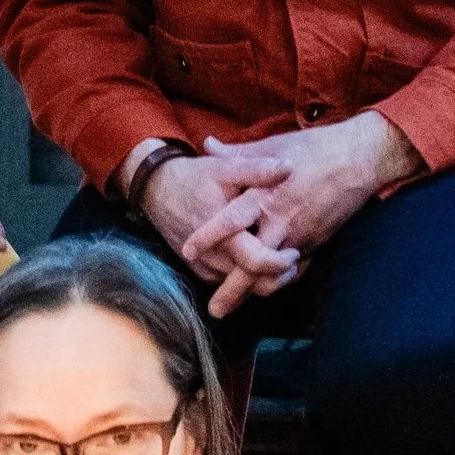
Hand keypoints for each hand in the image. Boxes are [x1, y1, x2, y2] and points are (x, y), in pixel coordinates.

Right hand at [134, 145, 298, 318]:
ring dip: (266, 278)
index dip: (280, 263)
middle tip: (298, 261)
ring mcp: (205, 268)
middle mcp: (212, 258)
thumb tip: (288, 166)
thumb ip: (257, 171)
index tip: (297, 252)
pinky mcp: (202, 271)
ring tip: (287, 262)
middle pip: (252, 283)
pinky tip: (264, 263)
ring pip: (242, 288)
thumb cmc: (194, 178)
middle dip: (279, 276)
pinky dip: (248, 277)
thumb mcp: (225, 169)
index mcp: (222, 236)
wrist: (157, 191)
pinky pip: (230, 282)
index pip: (255, 263)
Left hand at [188, 116, 422, 289]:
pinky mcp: (317, 243)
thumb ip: (237, 153)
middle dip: (232, 290)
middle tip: (213, 311)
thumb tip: (207, 144)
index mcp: (265, 195)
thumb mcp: (272, 145)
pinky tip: (264, 288)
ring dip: (254, 292)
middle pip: (253, 263)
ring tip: (235, 307)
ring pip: (274, 274)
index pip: (231, 222)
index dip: (208, 238)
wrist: (360, 159)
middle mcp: (281, 220)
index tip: (187, 252)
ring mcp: (301, 235)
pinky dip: (279, 281)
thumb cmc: (313, 148)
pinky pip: (295, 271)